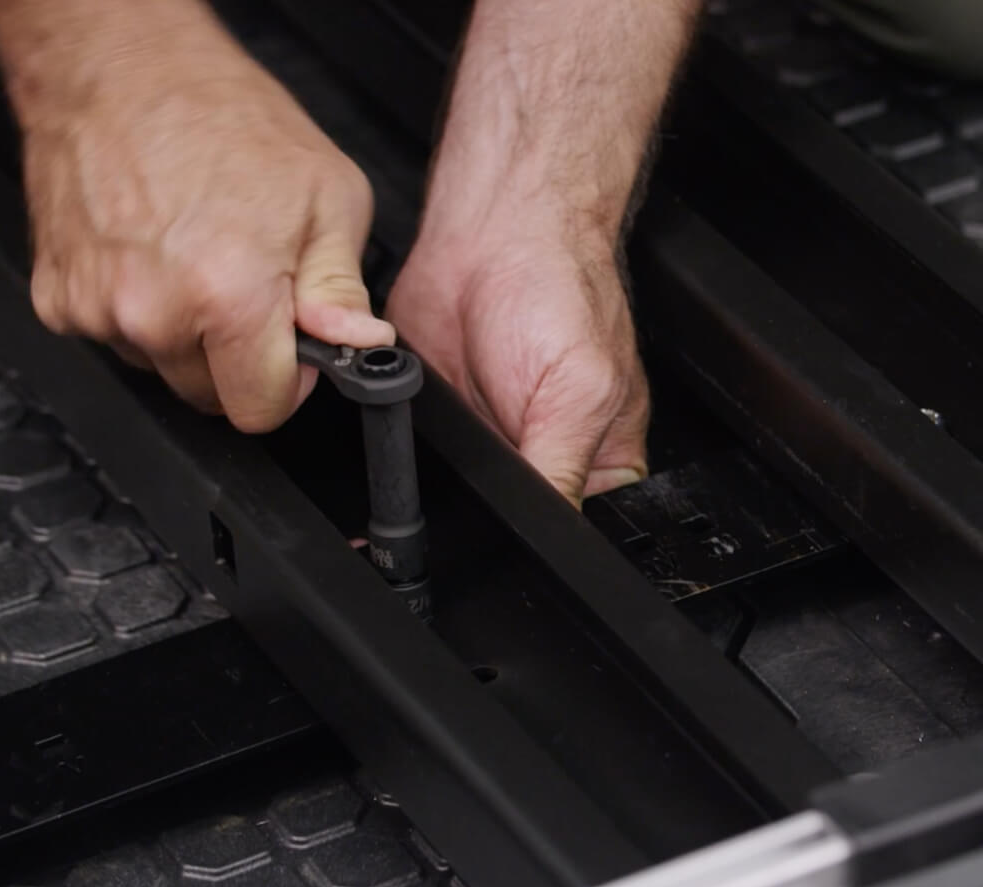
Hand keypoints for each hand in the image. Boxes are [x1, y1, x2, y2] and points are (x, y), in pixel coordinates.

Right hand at [21, 35, 392, 429]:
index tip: (288, 349)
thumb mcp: (326, 196)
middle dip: (237, 360)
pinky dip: (138, 312)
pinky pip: (117, 340)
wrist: (116, 62)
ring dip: (185, 335)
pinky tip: (151, 255)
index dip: (286, 383)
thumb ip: (343, 290)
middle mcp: (155, 314)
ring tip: (194, 257)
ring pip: (163, 369)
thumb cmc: (218, 114)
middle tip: (244, 288)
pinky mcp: (59, 301)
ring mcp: (99, 312)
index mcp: (228, 298)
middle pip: (211, 398)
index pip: (262, 411)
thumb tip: (359, 341)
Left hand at [388, 225, 649, 506]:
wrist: (490, 234)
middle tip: (487, 443)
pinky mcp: (444, 425)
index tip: (516, 498)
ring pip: (458, 496)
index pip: (568, 528)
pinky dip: (406, 455)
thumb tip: (547, 532)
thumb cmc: (556, 289)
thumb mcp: (580, 393)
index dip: (540, 531)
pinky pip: (418, 461)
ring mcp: (491, 444)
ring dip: (444, 479)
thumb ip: (562, 471)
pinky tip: (426, 422)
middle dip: (487, 503)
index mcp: (599, 462)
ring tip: (463, 417)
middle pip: (510, 518)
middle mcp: (545, 456)